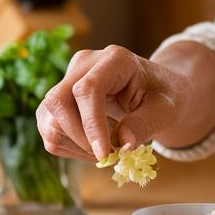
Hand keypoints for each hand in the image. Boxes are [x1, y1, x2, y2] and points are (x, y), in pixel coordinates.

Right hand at [36, 45, 189, 161]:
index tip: (104, 153)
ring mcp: (68, 79)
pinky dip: (69, 147)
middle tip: (108, 155)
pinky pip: (49, 128)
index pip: (88, 89)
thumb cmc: (162, 97)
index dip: (92, 124)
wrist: (155, 90)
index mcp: (114, 59)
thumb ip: (146, 124)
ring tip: (106, 149)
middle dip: (80, 137)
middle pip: (58, 101)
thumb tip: (123, 143)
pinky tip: (93, 147)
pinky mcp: (60, 99)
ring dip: (74, 145)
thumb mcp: (166, 110)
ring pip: (49, 118)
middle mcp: (84, 64)